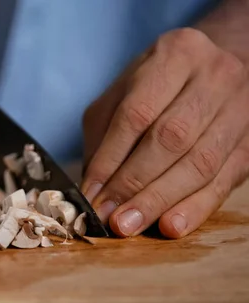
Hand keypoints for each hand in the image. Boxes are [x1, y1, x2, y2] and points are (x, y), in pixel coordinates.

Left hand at [81, 27, 248, 238]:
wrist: (222, 65)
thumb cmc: (160, 84)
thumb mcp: (124, 91)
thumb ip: (104, 132)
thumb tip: (92, 186)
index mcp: (176, 55)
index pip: (136, 114)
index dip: (110, 159)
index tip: (90, 193)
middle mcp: (214, 76)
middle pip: (170, 139)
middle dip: (134, 183)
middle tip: (108, 216)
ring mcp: (239, 109)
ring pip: (199, 163)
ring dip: (159, 200)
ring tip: (129, 225)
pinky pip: (224, 181)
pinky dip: (195, 207)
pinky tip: (171, 227)